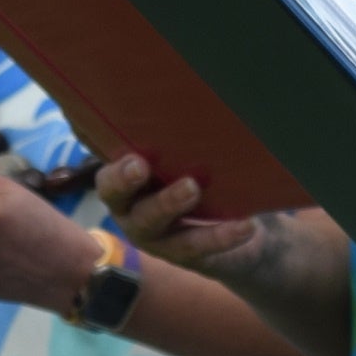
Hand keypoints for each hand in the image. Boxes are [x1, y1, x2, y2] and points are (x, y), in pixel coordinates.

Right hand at [96, 152, 279, 280]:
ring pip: (159, 228)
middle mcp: (133, 214)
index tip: (137, 161)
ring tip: (194, 187)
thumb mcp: (186, 156)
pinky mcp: (183, 255)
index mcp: (127, 185)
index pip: (109, 182)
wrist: (237, 223)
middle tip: (158, 172)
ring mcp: (156, 239)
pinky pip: (198, 246)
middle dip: (140, 189)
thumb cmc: (201, 173)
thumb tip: (192, 100)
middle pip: (129, 207)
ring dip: (172, 206)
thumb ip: (179, 141)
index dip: (118, 174)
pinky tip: (245, 224)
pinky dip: (221, 235)